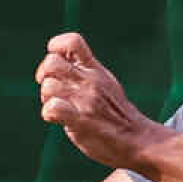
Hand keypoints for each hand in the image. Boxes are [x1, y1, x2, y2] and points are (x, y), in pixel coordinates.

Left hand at [37, 32, 160, 170]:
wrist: (139, 139)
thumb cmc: (118, 115)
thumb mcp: (106, 83)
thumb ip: (86, 73)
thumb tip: (63, 63)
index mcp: (96, 70)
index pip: (72, 42)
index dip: (55, 49)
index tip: (55, 68)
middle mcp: (90, 81)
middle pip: (52, 63)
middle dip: (43, 76)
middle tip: (50, 91)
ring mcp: (86, 101)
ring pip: (48, 86)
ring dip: (46, 98)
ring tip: (57, 108)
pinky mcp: (82, 121)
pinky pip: (54, 108)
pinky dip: (48, 113)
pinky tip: (55, 120)